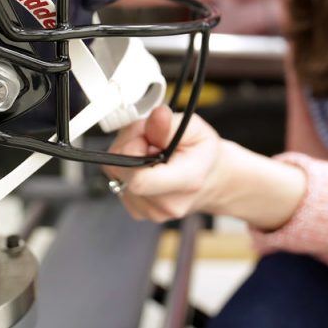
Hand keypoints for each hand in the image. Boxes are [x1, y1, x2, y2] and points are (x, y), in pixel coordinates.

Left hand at [104, 105, 223, 221]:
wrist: (210, 180)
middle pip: (122, 172)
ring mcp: (151, 212)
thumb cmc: (202, 154)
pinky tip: (146, 167)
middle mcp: (166, 204)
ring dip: (129, 159)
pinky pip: (119, 184)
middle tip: (152, 143)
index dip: (133, 151)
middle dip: (131, 149)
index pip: (139, 179)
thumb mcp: (196, 129)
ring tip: (152, 154)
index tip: (146, 139)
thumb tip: (157, 115)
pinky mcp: (138, 211)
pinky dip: (128, 171)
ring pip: (117, 176)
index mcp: (185, 182)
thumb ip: (172, 124)